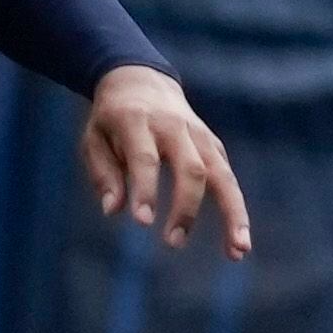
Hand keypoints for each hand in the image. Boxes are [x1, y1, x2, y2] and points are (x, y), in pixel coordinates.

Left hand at [84, 65, 248, 256]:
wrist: (141, 80)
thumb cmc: (111, 118)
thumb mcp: (93, 139)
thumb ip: (104, 174)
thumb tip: (114, 211)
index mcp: (137, 121)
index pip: (145, 158)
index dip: (145, 189)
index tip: (142, 222)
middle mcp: (175, 127)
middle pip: (191, 168)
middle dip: (186, 208)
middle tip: (173, 243)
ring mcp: (200, 136)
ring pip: (223, 175)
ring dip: (233, 214)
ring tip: (237, 252)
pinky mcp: (214, 147)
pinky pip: (229, 180)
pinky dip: (237, 211)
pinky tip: (238, 244)